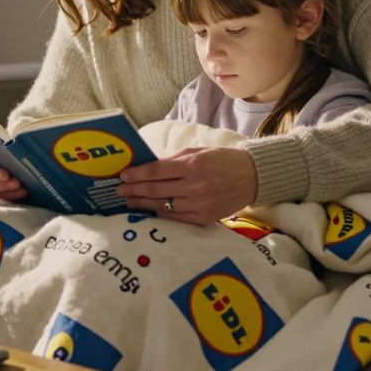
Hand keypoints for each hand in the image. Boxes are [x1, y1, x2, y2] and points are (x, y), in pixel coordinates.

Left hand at [115, 147, 256, 224]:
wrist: (252, 178)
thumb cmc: (222, 160)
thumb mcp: (198, 152)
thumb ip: (173, 160)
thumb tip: (148, 166)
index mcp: (193, 166)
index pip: (157, 171)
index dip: (138, 174)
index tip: (123, 175)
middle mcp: (195, 187)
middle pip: (156, 190)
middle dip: (134, 190)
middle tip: (119, 190)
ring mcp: (199, 205)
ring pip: (163, 206)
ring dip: (143, 204)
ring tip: (129, 201)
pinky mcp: (204, 218)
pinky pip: (175, 217)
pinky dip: (160, 213)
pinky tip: (149, 209)